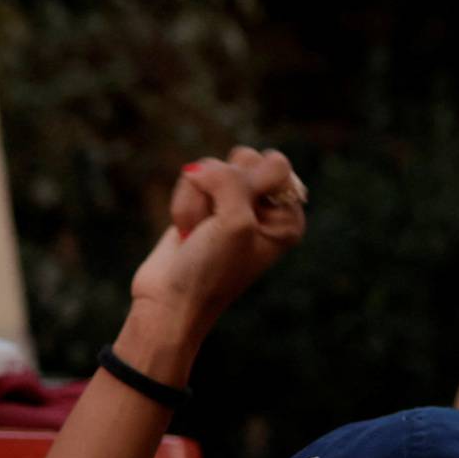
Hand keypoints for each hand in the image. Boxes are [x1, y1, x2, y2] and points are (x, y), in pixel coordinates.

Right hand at [128, 146, 306, 356]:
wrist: (171, 299)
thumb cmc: (211, 269)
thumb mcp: (234, 223)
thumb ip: (230, 180)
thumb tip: (202, 166)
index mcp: (287, 217)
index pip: (277, 164)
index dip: (251, 182)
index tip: (241, 217)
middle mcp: (265, 209)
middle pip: (244, 158)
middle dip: (221, 188)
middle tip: (215, 226)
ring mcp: (234, 205)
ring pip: (212, 167)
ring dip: (198, 198)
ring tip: (198, 231)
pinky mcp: (205, 205)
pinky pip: (191, 180)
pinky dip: (183, 203)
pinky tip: (186, 230)